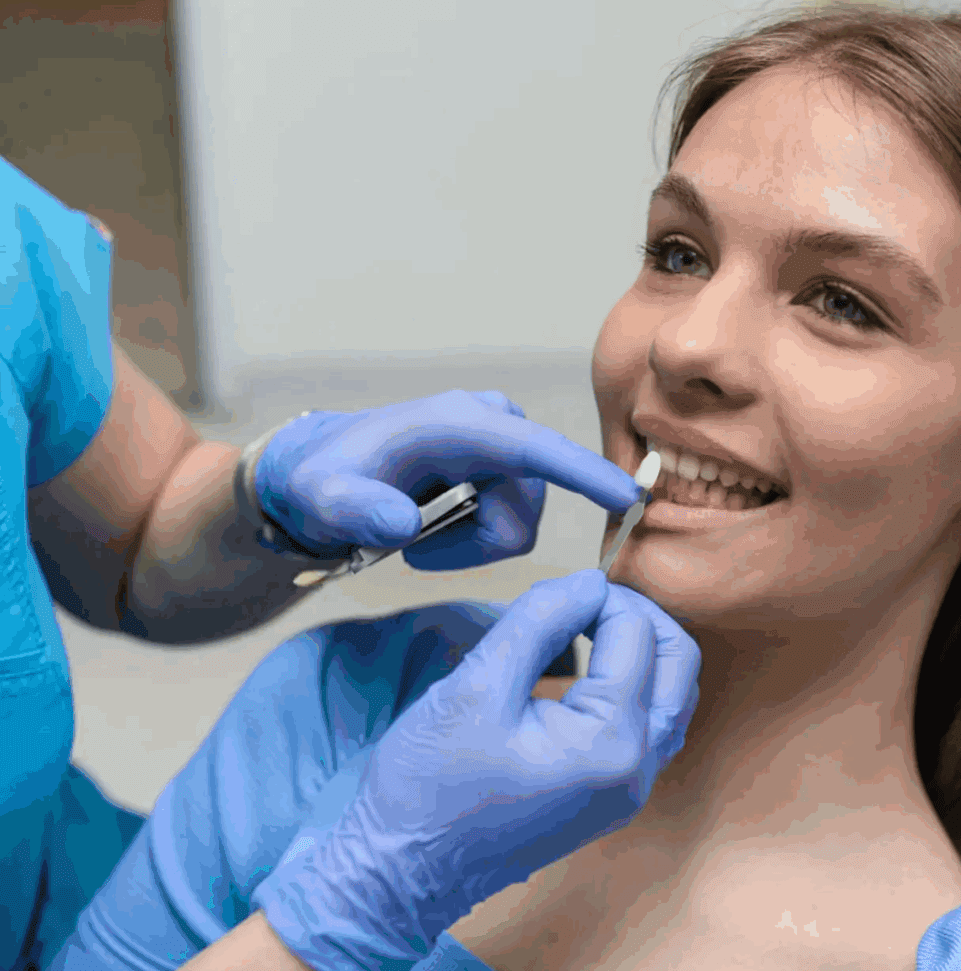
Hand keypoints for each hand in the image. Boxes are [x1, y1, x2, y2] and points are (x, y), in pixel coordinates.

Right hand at [252, 569, 700, 970]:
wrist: (400, 873)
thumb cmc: (428, 785)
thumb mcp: (476, 684)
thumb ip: (540, 619)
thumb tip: (590, 579)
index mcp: (612, 742)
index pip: (637, 634)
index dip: (597, 597)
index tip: (549, 597)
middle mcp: (638, 769)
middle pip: (679, 661)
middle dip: (636, 617)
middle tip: (580, 604)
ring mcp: (631, 789)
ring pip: (672, 693)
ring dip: (638, 651)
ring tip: (582, 633)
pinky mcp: (614, 797)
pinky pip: (650, 726)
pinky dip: (630, 688)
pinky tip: (583, 676)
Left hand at [253, 390, 639, 567]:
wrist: (327, 471)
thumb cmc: (325, 479)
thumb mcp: (321, 498)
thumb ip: (352, 511)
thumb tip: (402, 524)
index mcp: (459, 423)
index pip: (535, 449)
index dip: (584, 473)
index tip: (629, 494)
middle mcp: (492, 424)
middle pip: (522, 510)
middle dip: (470, 544)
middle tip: (410, 547)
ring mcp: (504, 444)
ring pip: (520, 525)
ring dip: (469, 545)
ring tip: (417, 536)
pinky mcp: (508, 465)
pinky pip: (514, 525)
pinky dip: (474, 541)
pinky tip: (436, 528)